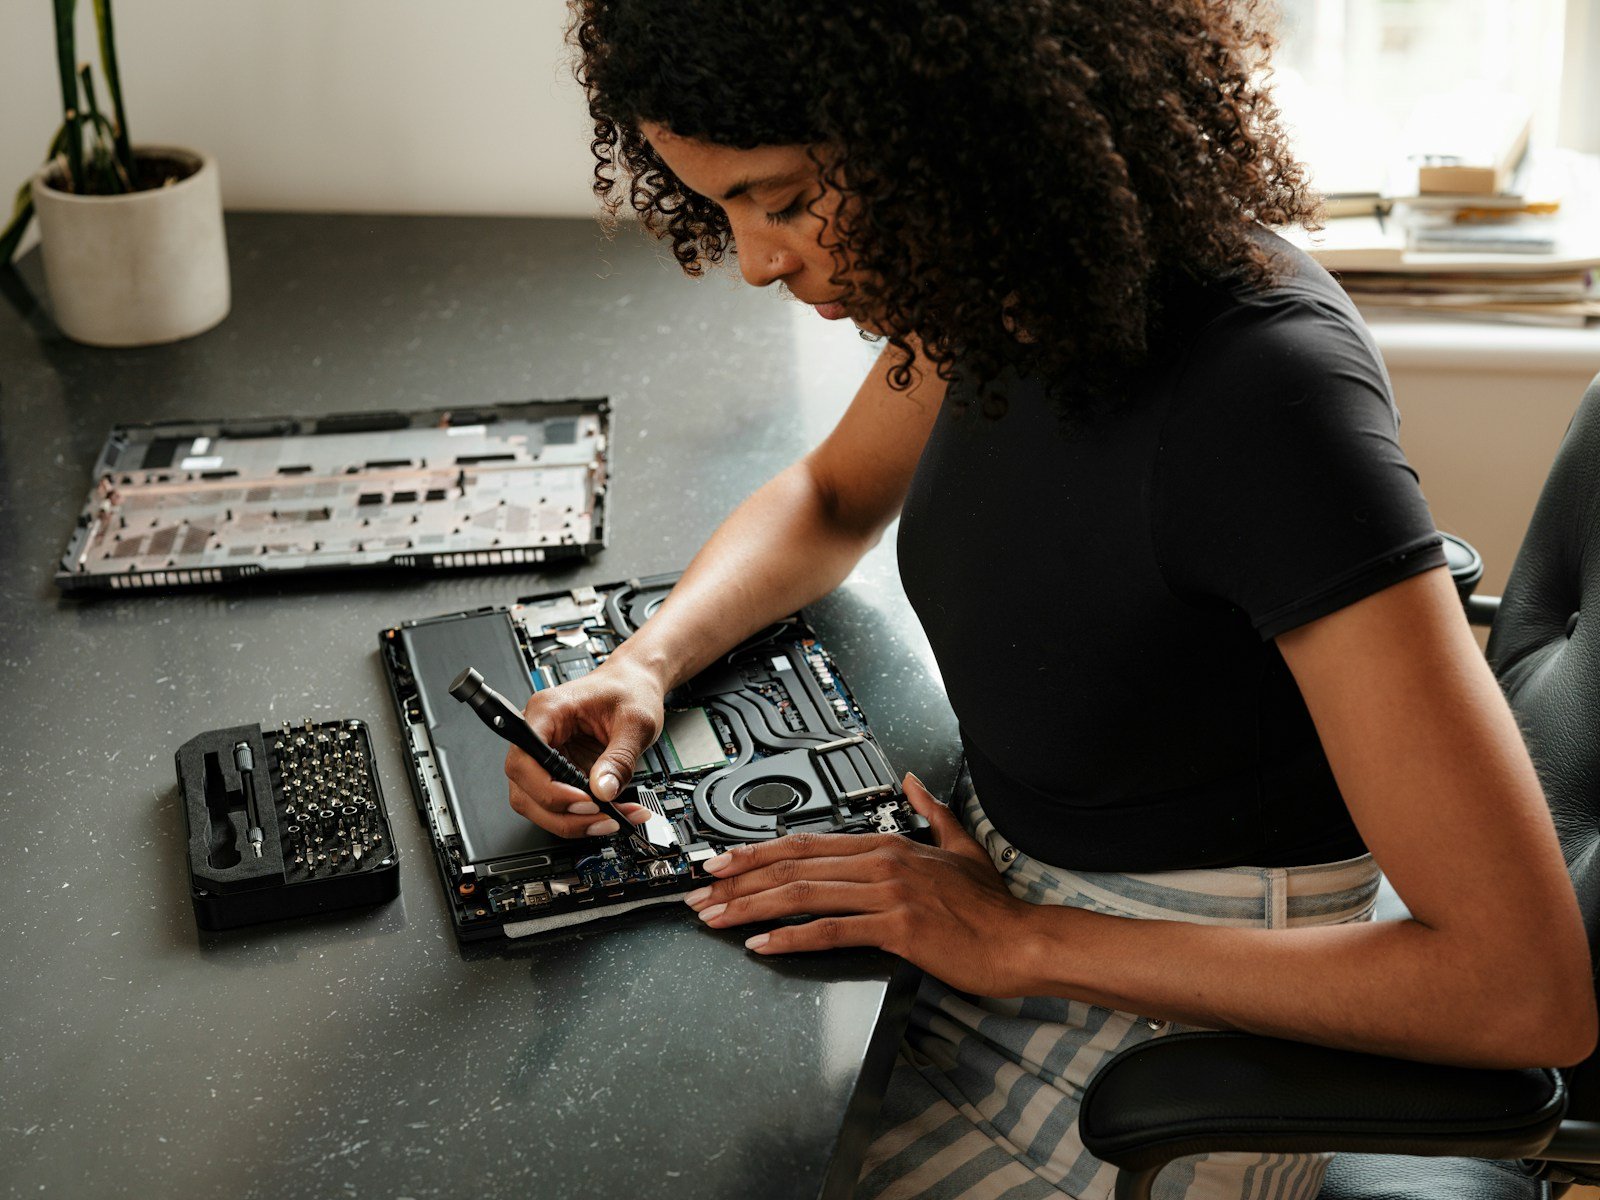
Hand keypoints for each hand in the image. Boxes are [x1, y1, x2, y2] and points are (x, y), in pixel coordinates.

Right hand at [503, 648, 665, 837]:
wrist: (635, 683)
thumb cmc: (629, 689)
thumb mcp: (635, 721)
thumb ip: (619, 758)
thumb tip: (603, 791)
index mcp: (548, 710)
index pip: (524, 757)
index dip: (547, 788)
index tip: (582, 800)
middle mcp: (538, 733)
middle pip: (525, 789)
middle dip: (561, 813)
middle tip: (600, 818)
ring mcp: (545, 754)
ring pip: (537, 803)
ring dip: (571, 821)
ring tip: (609, 821)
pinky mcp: (558, 771)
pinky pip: (559, 803)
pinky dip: (583, 816)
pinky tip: (612, 814)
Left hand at [683, 773, 1041, 996]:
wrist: (1020, 940)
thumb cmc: (990, 907)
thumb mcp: (960, 845)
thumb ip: (932, 811)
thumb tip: (914, 782)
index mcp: (888, 844)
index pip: (806, 843)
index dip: (757, 851)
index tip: (722, 862)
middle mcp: (881, 863)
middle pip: (793, 865)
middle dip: (739, 880)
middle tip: (701, 893)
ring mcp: (888, 893)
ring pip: (802, 894)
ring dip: (750, 907)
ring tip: (716, 919)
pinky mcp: (896, 927)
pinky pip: (831, 930)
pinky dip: (790, 936)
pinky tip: (762, 944)